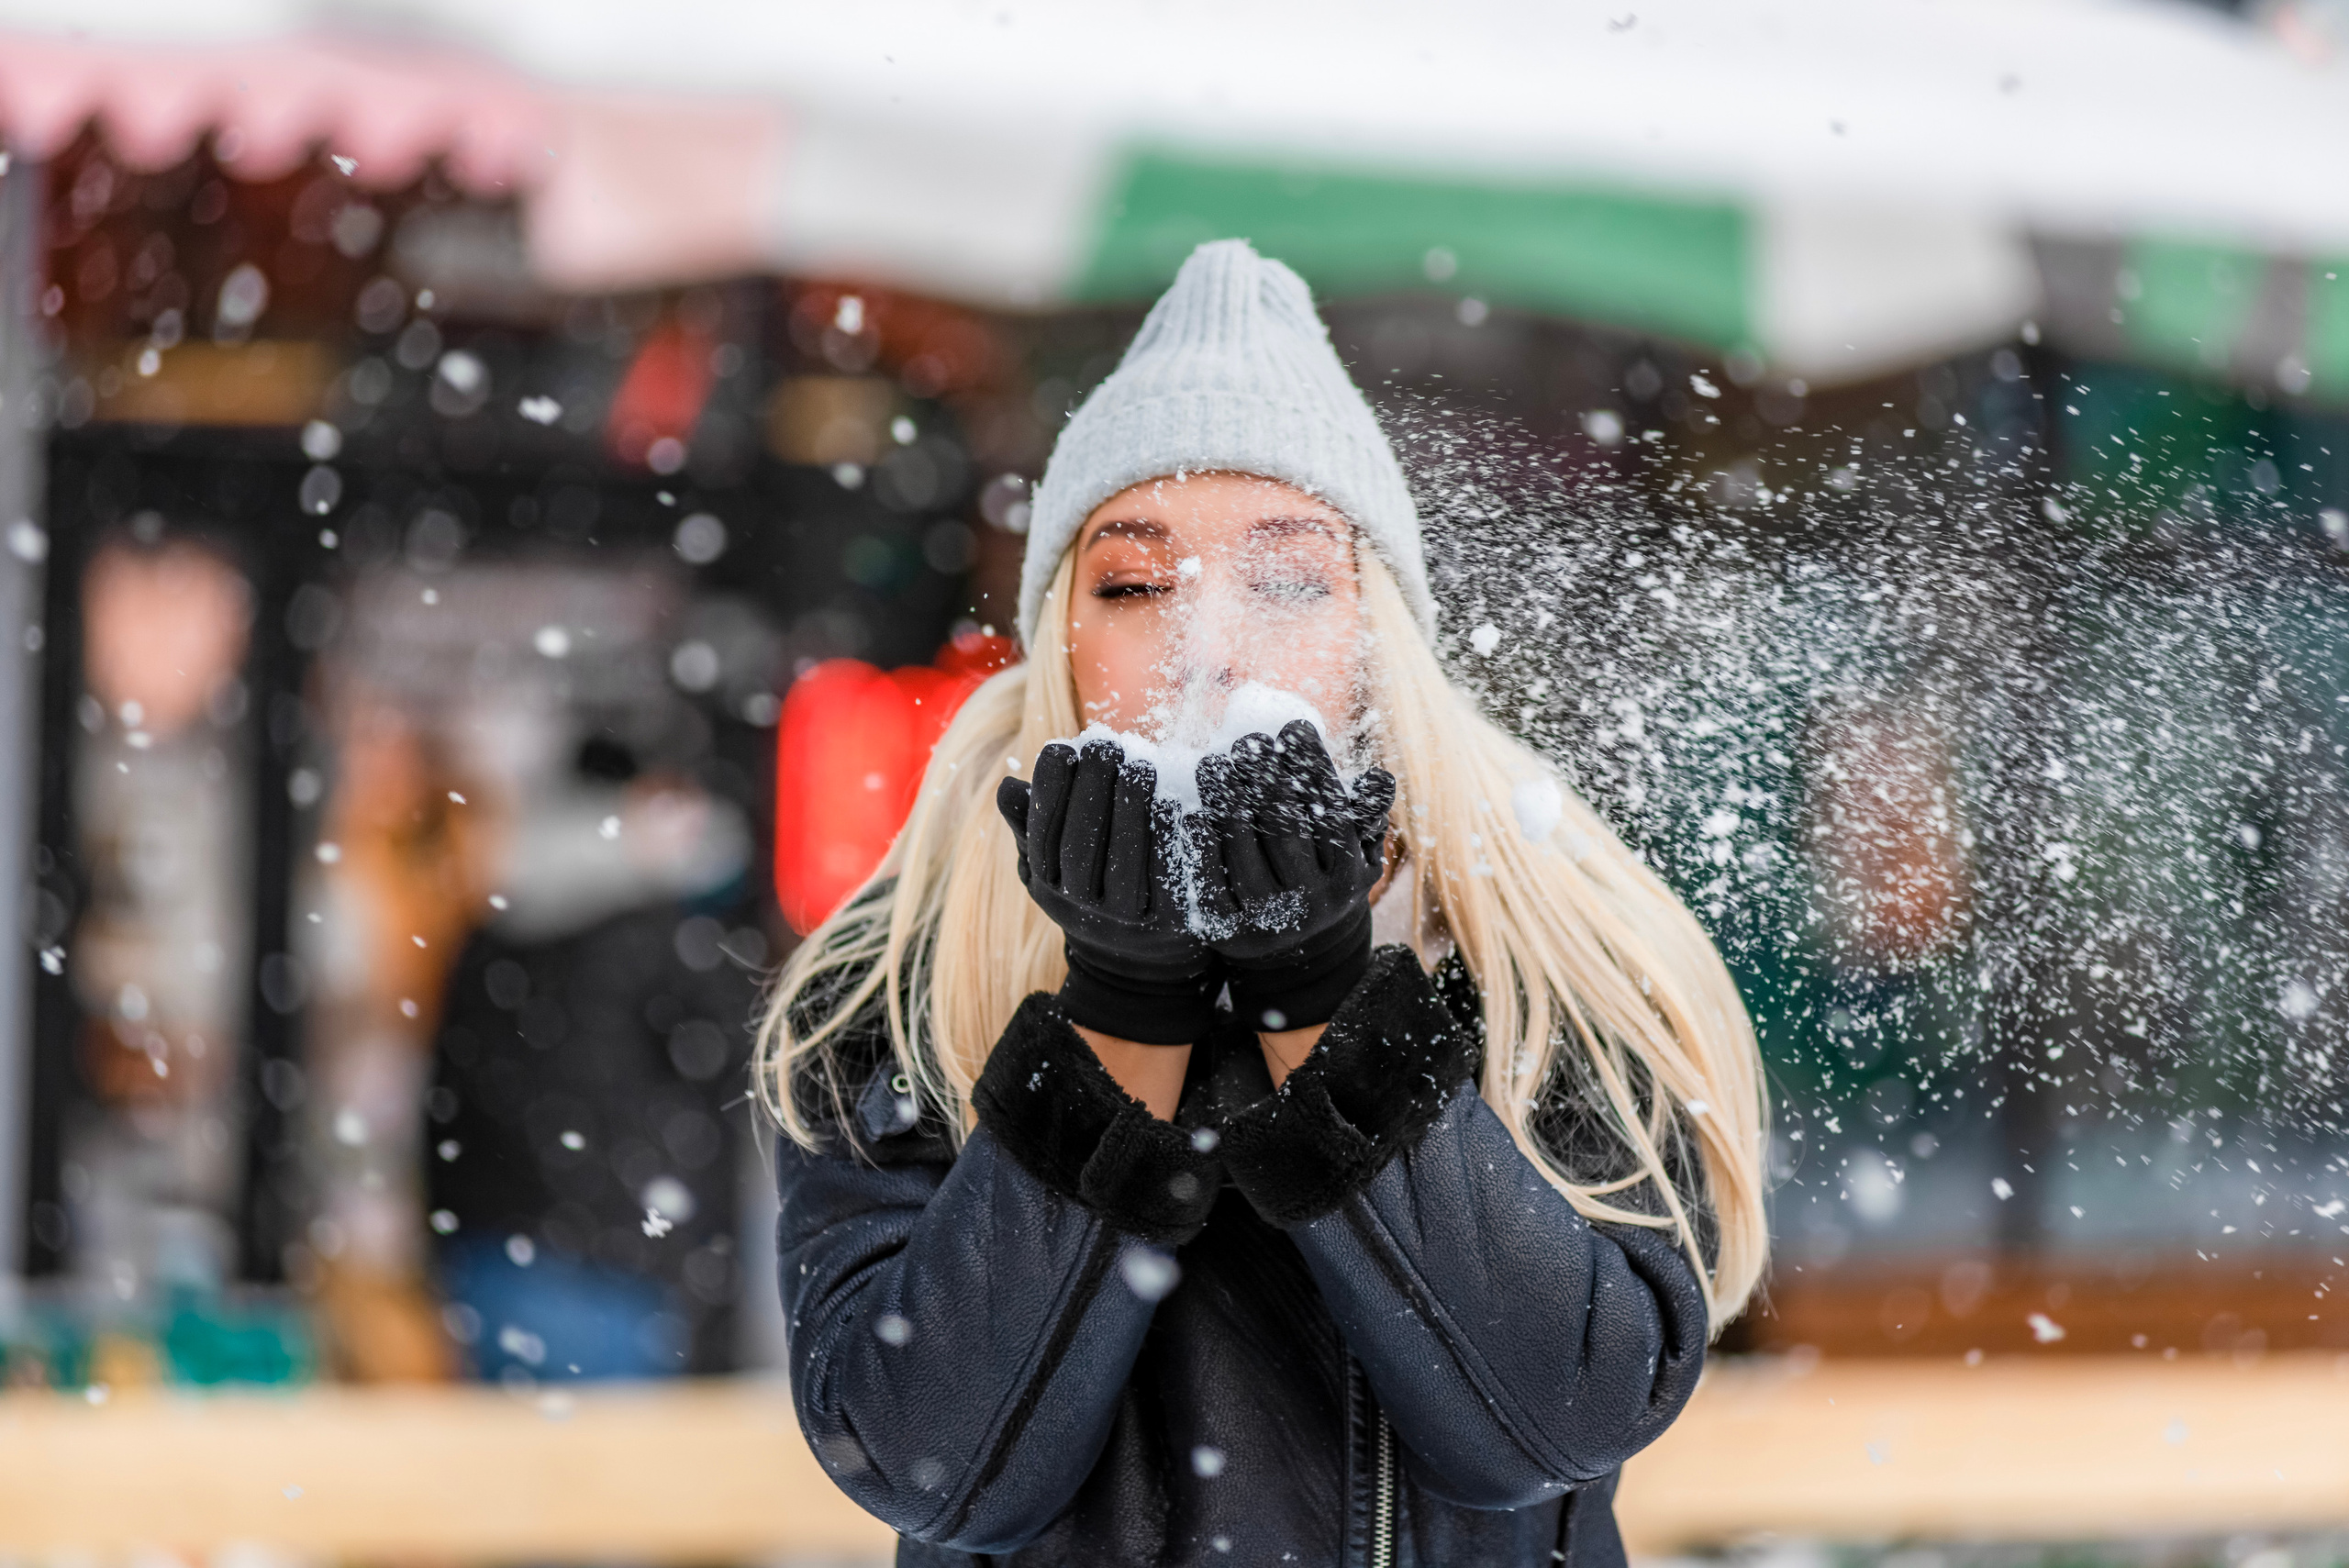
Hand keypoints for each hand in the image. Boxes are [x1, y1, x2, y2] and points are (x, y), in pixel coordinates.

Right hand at [997, 737, 1219, 1044]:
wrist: (1142, 958)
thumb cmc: (1094, 885)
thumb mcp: (1055, 861)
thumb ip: (1034, 823)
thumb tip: (1007, 785)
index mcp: (1048, 885)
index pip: (1041, 832)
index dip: (1049, 788)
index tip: (1062, 748)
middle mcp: (1080, 909)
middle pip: (1080, 844)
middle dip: (1090, 788)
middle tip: (1104, 745)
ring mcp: (1126, 922)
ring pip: (1124, 862)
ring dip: (1130, 808)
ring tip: (1139, 765)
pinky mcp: (1172, 925)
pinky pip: (1171, 878)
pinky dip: (1173, 839)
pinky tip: (1177, 803)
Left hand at [1187, 720, 1394, 1031]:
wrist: (1295, 954)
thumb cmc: (1325, 878)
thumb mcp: (1357, 854)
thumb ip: (1366, 815)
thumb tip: (1377, 778)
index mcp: (1349, 880)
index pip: (1333, 813)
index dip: (1313, 766)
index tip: (1295, 726)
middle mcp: (1313, 904)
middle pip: (1286, 828)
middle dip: (1266, 776)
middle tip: (1248, 739)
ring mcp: (1268, 919)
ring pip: (1242, 849)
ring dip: (1224, 799)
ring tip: (1212, 761)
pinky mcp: (1225, 929)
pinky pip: (1206, 877)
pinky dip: (1195, 840)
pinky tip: (1185, 808)